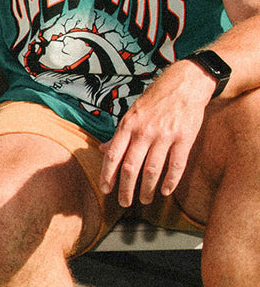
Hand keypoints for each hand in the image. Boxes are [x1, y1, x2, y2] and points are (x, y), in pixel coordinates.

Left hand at [98, 60, 214, 205]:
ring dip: (147, 189)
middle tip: (124, 202)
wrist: (184, 84)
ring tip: (145, 199)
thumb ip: (118, 134)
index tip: (105, 190)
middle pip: (130, 167)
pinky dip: (170, 182)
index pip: (113, 155)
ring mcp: (165, 135)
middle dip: (125, 189)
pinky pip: (176, 166)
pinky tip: (165, 191)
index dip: (107, 175)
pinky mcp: (184, 138)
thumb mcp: (131, 113)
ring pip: (152, 170)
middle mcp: (144, 131)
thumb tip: (102, 149)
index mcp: (128, 125)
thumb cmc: (155, 100)